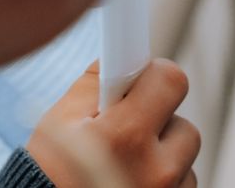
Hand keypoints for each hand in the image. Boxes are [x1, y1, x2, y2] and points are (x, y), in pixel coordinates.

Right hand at [27, 60, 200, 187]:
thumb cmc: (50, 170)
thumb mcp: (59, 120)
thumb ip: (95, 83)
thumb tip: (121, 58)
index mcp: (124, 137)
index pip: (170, 81)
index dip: (154, 75)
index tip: (143, 77)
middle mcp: (156, 171)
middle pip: (184, 124)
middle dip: (157, 120)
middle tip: (126, 127)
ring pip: (183, 158)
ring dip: (161, 153)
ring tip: (124, 163)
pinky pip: (183, 183)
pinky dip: (164, 179)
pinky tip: (133, 180)